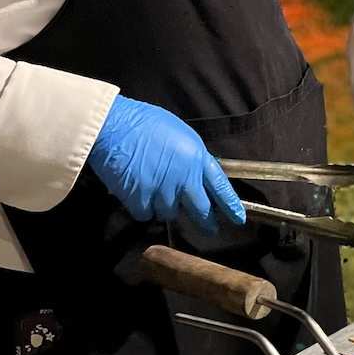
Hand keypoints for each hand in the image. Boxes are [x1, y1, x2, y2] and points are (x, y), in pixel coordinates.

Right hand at [87, 95, 245, 231]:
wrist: (115, 125)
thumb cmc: (145, 124)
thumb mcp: (180, 135)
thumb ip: (190, 159)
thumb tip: (194, 175)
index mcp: (197, 158)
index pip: (220, 186)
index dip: (230, 205)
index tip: (238, 218)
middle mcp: (183, 177)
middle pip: (201, 210)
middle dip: (206, 223)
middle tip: (210, 230)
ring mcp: (162, 189)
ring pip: (170, 214)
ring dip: (165, 208)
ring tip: (155, 192)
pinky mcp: (140, 198)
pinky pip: (146, 214)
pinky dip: (142, 209)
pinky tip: (137, 194)